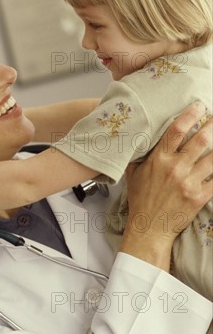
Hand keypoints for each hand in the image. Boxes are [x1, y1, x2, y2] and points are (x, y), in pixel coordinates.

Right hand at [120, 102, 211, 270]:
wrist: (149, 228)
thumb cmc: (141, 200)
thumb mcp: (133, 174)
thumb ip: (139, 155)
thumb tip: (139, 139)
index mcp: (159, 160)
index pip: (176, 130)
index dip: (190, 115)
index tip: (199, 106)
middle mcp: (175, 168)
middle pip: (201, 140)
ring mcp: (189, 182)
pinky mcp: (200, 196)